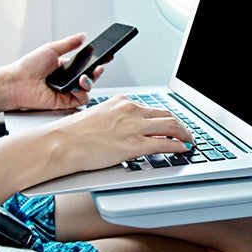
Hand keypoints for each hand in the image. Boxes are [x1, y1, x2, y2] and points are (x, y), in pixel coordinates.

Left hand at [5, 33, 105, 110]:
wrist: (17, 83)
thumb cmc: (28, 66)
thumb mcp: (51, 49)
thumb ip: (69, 43)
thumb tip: (82, 36)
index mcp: (65, 67)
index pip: (86, 63)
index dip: (97, 60)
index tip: (107, 56)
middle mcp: (67, 80)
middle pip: (90, 76)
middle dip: (98, 71)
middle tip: (100, 67)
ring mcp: (67, 91)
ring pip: (88, 88)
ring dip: (90, 82)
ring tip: (83, 77)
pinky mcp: (65, 102)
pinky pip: (81, 99)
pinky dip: (81, 93)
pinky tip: (74, 87)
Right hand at [45, 95, 194, 173]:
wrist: (64, 142)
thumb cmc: (74, 133)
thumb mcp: (98, 117)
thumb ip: (116, 120)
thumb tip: (126, 130)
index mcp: (121, 102)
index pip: (151, 108)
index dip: (165, 117)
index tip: (170, 124)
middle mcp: (130, 110)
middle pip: (166, 114)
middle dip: (180, 125)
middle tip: (185, 133)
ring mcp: (133, 127)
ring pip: (170, 126)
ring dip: (184, 134)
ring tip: (188, 141)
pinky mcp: (134, 144)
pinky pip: (164, 143)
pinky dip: (178, 146)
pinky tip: (182, 149)